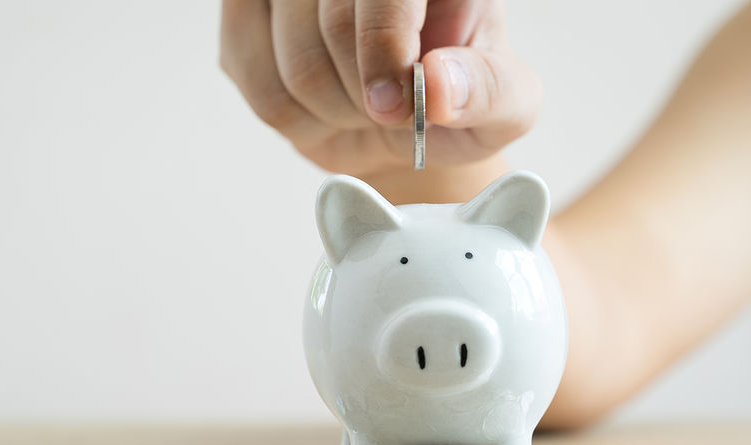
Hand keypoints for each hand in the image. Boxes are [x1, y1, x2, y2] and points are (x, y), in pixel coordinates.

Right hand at [221, 0, 541, 178]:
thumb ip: (490, 91)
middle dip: (365, 96)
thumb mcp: (504, 107)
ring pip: (294, 64)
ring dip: (333, 112)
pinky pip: (258, 84)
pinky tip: (323, 106)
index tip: (394, 106)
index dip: (384, 49)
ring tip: (360, 107)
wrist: (401, 124)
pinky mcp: (247, 14)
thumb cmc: (457, 106)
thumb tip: (439, 86)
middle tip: (388, 110)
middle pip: (332, 26)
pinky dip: (295, 119)